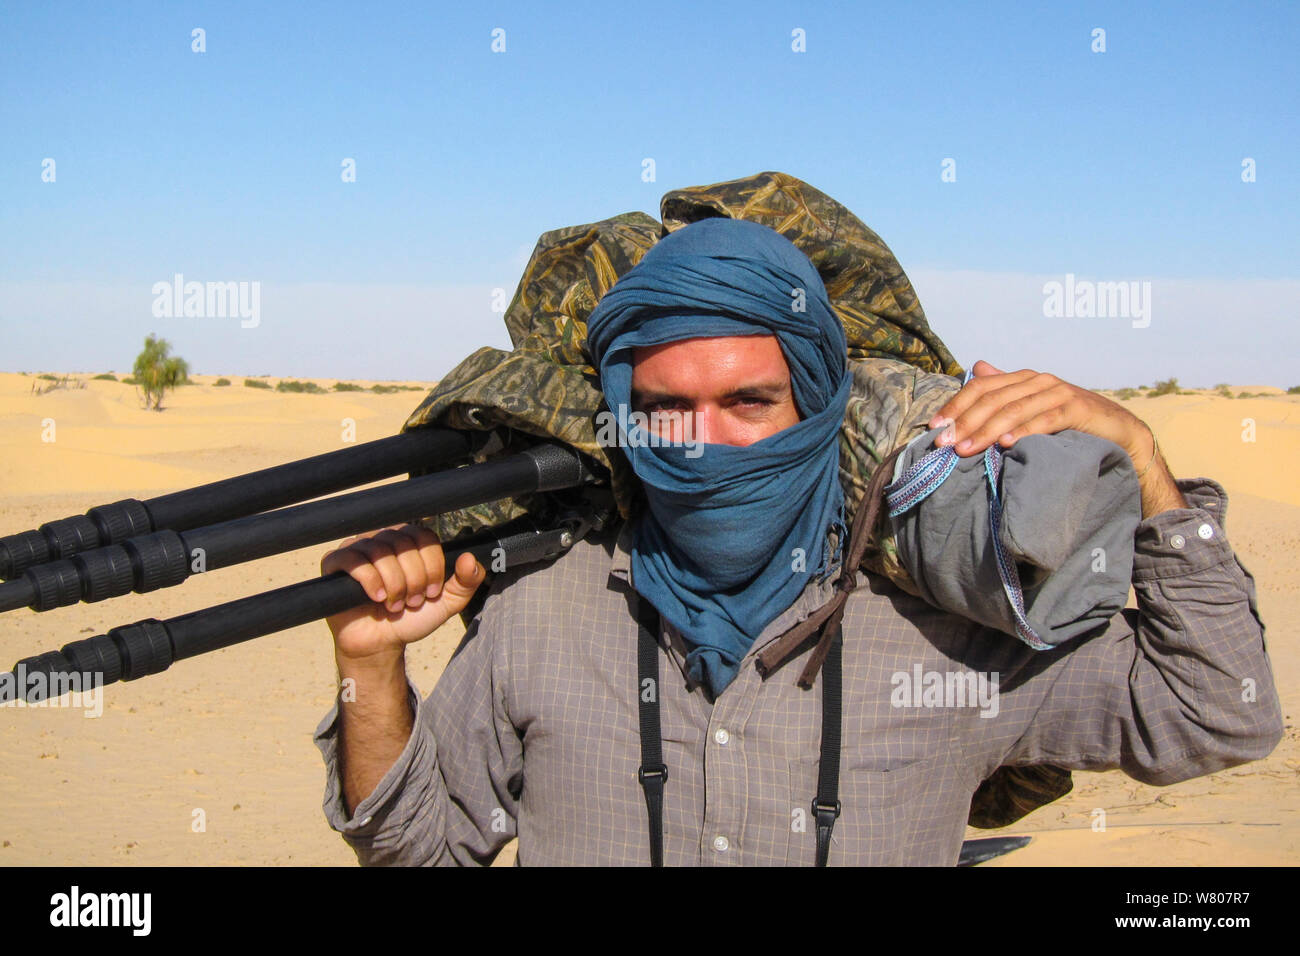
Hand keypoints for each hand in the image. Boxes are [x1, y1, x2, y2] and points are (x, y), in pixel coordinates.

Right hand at [321, 524, 485, 663]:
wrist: (380, 644)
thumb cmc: (410, 618)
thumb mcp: (446, 602)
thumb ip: (465, 581)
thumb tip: (471, 558)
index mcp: (408, 541)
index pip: (425, 536)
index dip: (433, 566)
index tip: (432, 592)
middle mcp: (382, 538)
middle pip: (404, 543)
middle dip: (414, 579)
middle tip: (412, 601)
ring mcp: (357, 548)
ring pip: (381, 551)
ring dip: (394, 584)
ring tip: (395, 605)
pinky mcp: (334, 563)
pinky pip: (353, 559)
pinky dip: (370, 581)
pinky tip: (377, 598)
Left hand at [929, 360, 1154, 467]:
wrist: (1118, 430)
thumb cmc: (1069, 420)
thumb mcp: (1032, 405)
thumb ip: (1005, 389)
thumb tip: (976, 369)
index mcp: (1022, 379)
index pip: (980, 387)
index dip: (955, 405)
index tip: (933, 427)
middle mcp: (1038, 380)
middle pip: (992, 399)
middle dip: (964, 422)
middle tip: (944, 443)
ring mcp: (1058, 393)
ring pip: (1013, 410)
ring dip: (986, 431)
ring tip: (965, 449)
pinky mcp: (1076, 409)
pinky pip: (1045, 420)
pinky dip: (1023, 431)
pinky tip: (1006, 444)